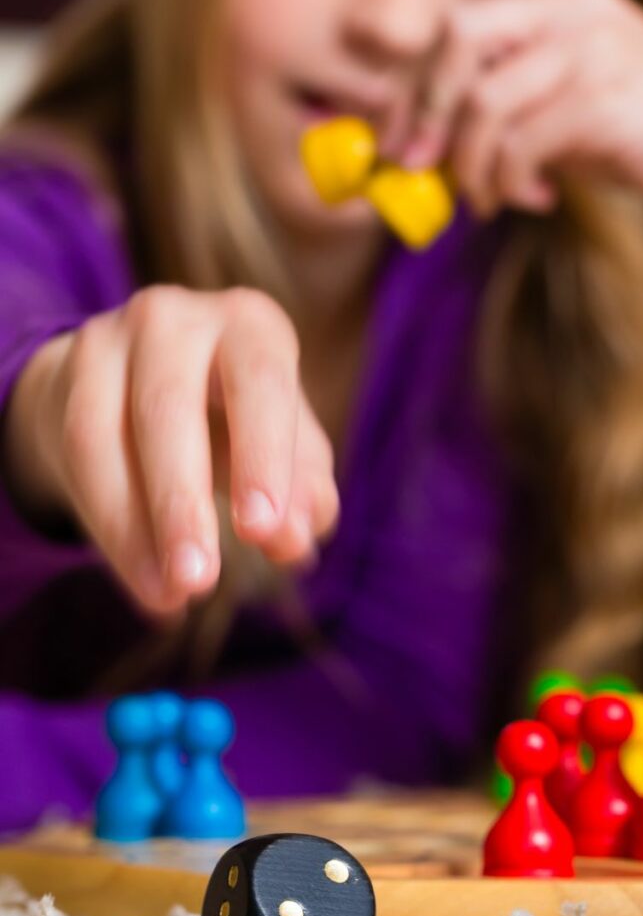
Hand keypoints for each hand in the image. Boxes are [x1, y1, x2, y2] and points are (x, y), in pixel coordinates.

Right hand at [3, 286, 338, 615]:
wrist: (144, 380)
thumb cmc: (237, 419)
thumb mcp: (282, 448)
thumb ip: (302, 491)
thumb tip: (297, 540)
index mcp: (251, 326)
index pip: (261, 383)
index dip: (262, 457)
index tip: (262, 532)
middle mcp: (177, 318)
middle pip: (169, 408)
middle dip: (183, 502)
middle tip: (202, 580)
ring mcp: (111, 339)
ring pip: (104, 436)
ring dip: (136, 528)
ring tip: (173, 597)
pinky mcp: (68, 372)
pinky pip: (79, 459)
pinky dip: (114, 533)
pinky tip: (148, 585)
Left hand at [382, 0, 642, 222]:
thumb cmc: (636, 133)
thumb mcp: (562, 108)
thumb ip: (504, 109)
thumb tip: (426, 142)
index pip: (455, 20)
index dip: (410, 78)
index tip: (394, 136)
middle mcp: (567, 5)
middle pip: (454, 39)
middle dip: (422, 110)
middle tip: (414, 165)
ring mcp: (586, 44)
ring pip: (481, 101)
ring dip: (469, 165)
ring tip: (485, 200)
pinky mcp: (600, 94)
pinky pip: (519, 144)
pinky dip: (510, 183)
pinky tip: (536, 199)